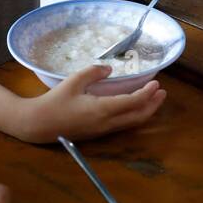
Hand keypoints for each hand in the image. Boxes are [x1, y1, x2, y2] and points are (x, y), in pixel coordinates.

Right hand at [21, 64, 166, 143]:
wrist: (40, 124)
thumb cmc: (55, 101)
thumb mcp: (73, 81)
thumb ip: (93, 73)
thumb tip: (109, 69)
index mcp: (102, 109)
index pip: (133, 102)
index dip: (147, 93)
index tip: (156, 83)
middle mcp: (107, 123)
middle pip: (138, 117)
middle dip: (153, 105)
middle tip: (162, 92)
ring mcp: (103, 130)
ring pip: (132, 123)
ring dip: (145, 111)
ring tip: (153, 99)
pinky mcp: (99, 133)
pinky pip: (123, 125)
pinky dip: (134, 116)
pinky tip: (134, 107)